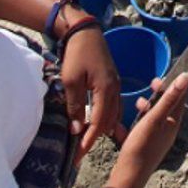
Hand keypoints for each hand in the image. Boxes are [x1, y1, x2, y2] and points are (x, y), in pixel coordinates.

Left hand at [59, 24, 120, 156]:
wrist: (85, 32)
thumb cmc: (77, 54)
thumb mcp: (71, 81)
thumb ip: (75, 106)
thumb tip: (77, 129)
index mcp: (106, 90)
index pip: (99, 123)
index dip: (89, 140)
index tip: (78, 155)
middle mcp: (115, 90)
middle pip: (108, 122)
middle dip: (94, 138)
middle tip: (80, 153)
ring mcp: (116, 85)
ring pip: (113, 114)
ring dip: (102, 129)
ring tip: (88, 141)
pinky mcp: (113, 81)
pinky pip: (114, 106)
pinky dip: (107, 118)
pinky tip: (99, 123)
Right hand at [107, 41, 187, 187]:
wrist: (129, 175)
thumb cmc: (141, 146)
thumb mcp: (154, 119)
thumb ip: (169, 98)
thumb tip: (186, 77)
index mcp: (173, 123)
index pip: (181, 98)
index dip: (178, 83)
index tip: (174, 69)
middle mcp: (169, 130)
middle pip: (168, 106)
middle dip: (162, 93)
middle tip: (154, 82)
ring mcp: (158, 138)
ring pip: (156, 115)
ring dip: (150, 105)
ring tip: (140, 101)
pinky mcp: (147, 144)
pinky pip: (146, 125)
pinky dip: (141, 119)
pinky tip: (130, 119)